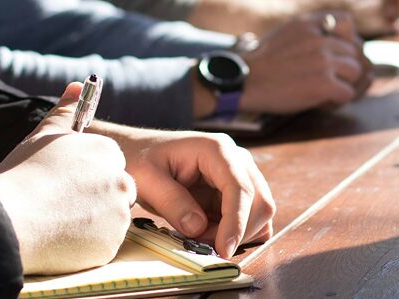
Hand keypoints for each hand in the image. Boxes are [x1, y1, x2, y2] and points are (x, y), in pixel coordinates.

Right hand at [0, 83, 136, 274]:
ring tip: (56, 221)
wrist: (9, 219)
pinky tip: (59, 238)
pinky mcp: (111, 246)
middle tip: (60, 204)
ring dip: (90, 222)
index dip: (86, 175)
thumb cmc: (23, 174)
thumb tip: (77, 85)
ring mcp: (118, 216)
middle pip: (115, 192)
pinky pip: (103, 245)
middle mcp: (121, 182)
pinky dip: (86, 244)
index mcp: (108, 153)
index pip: (109, 164)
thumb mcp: (43, 136)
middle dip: (94, 198)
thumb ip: (66, 111)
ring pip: (110, 219)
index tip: (65, 183)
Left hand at [106, 129, 274, 257]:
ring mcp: (239, 175)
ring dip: (236, 233)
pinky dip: (235, 232)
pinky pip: (248, 217)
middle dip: (238, 231)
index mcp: (217, 150)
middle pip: (260, 202)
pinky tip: (211, 234)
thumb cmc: (140, 159)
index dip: (236, 222)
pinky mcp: (234, 191)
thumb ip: (172, 202)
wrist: (138, 152)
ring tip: (201, 237)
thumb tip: (198, 227)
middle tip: (205, 246)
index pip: (240, 188)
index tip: (224, 249)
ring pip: (258, 212)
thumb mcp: (146, 179)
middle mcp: (236, 160)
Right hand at [239, 12, 372, 113]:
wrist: (244, 81)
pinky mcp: (324, 84)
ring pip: (356, 72)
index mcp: (310, 23)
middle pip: (355, 52)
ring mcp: (324, 61)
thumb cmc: (263, 62)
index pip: (347, 21)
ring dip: (345, 84)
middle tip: (330, 79)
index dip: (347, 38)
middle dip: (347, 67)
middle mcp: (320, 39)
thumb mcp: (285, 32)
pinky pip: (348, 93)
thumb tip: (336, 41)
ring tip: (326, 91)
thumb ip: (310, 31)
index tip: (335, 52)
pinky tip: (321, 102)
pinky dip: (337, 101)